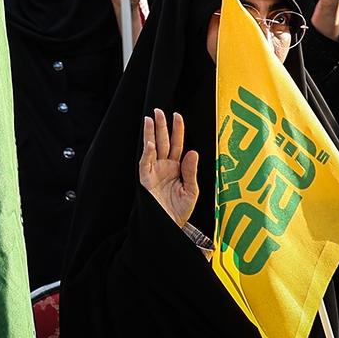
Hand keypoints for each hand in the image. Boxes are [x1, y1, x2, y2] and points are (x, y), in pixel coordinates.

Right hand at [139, 109, 200, 229]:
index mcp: (176, 167)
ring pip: (152, 148)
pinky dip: (147, 153)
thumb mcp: (192, 191)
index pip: (177, 144)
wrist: (171, 226)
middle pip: (163, 142)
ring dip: (151, 133)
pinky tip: (151, 143)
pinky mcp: (145, 179)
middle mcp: (164, 166)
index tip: (177, 115)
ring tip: (150, 119)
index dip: (177, 130)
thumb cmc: (181, 211)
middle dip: (161, 126)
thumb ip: (191, 171)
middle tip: (159, 110)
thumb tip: (193, 152)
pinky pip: (145, 163)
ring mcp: (154, 171)